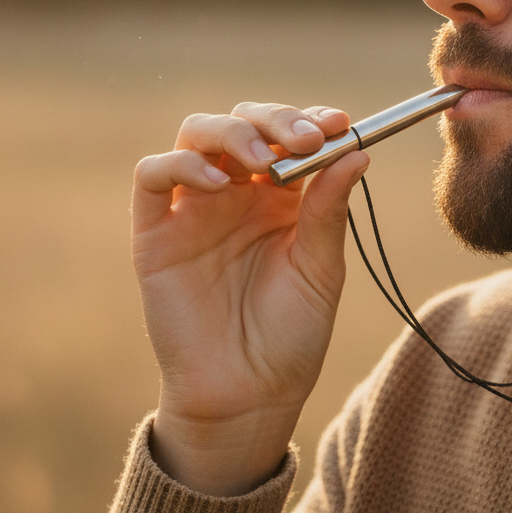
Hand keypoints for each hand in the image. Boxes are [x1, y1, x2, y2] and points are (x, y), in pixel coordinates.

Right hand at [131, 101, 368, 494]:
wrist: (250, 394)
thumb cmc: (291, 334)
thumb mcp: (321, 268)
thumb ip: (329, 209)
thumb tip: (358, 151)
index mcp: (282, 196)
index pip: (291, 134)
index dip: (313, 119)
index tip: (341, 124)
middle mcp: (238, 192)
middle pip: (245, 121)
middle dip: (278, 118)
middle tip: (307, 138)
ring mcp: (195, 207)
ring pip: (197, 133)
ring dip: (232, 131)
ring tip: (263, 158)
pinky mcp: (155, 232)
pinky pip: (153, 176)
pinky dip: (181, 164)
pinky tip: (219, 184)